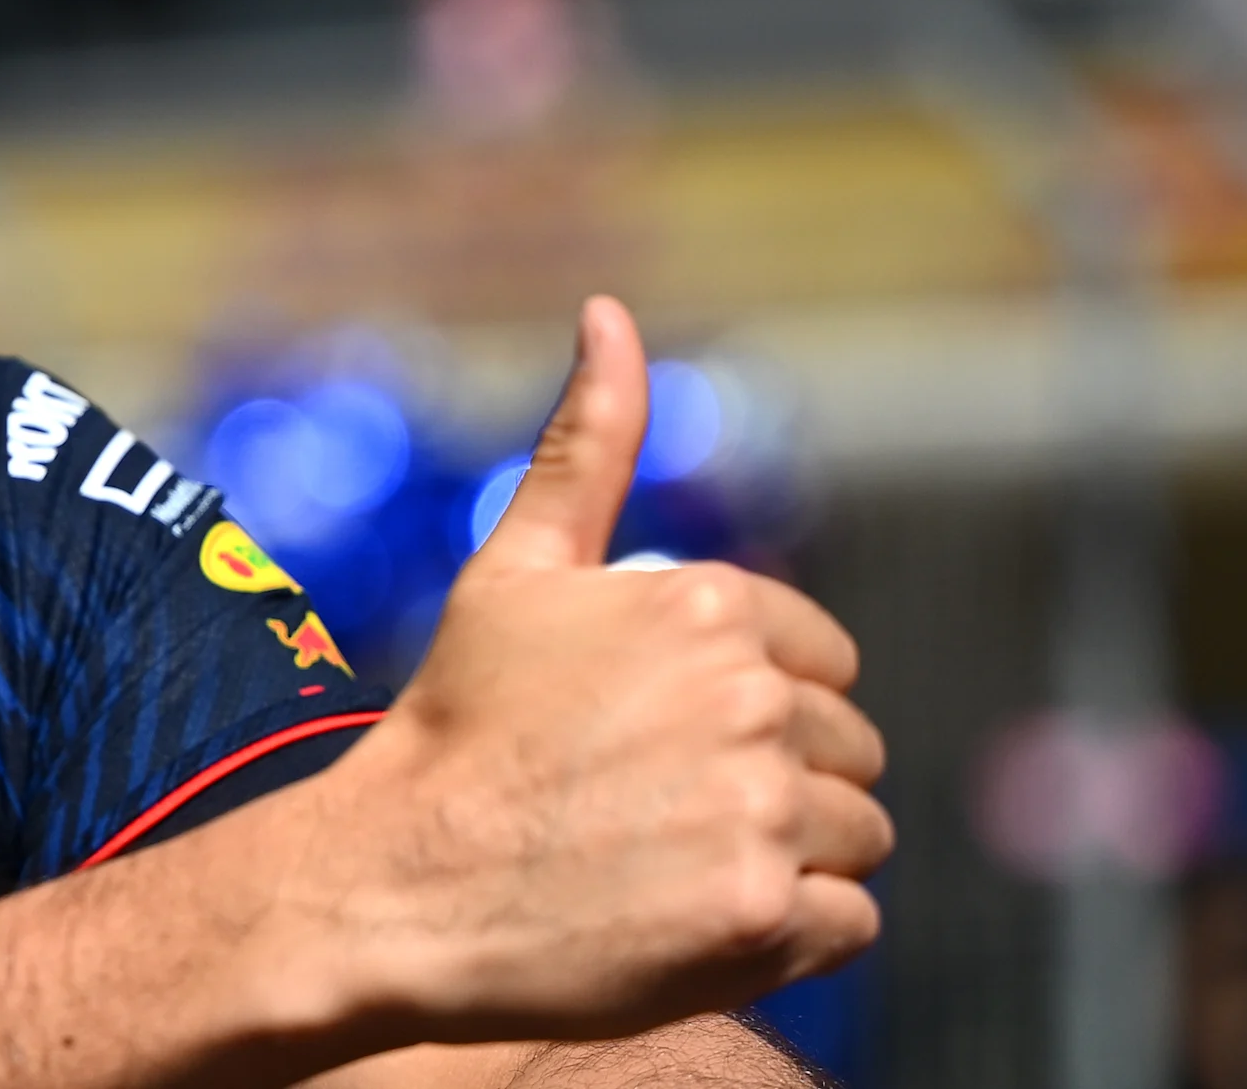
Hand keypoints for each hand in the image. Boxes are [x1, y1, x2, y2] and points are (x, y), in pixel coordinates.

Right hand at [311, 296, 891, 1043]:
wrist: (393, 881)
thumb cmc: (457, 724)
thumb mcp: (514, 569)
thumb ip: (586, 445)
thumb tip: (608, 311)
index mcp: (704, 604)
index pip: (822, 663)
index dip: (750, 708)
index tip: (660, 743)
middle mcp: (746, 698)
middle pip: (845, 752)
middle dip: (771, 785)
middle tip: (654, 812)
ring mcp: (758, 810)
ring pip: (854, 838)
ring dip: (785, 860)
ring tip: (671, 865)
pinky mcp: (763, 917)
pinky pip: (847, 923)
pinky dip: (787, 934)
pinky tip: (690, 918)